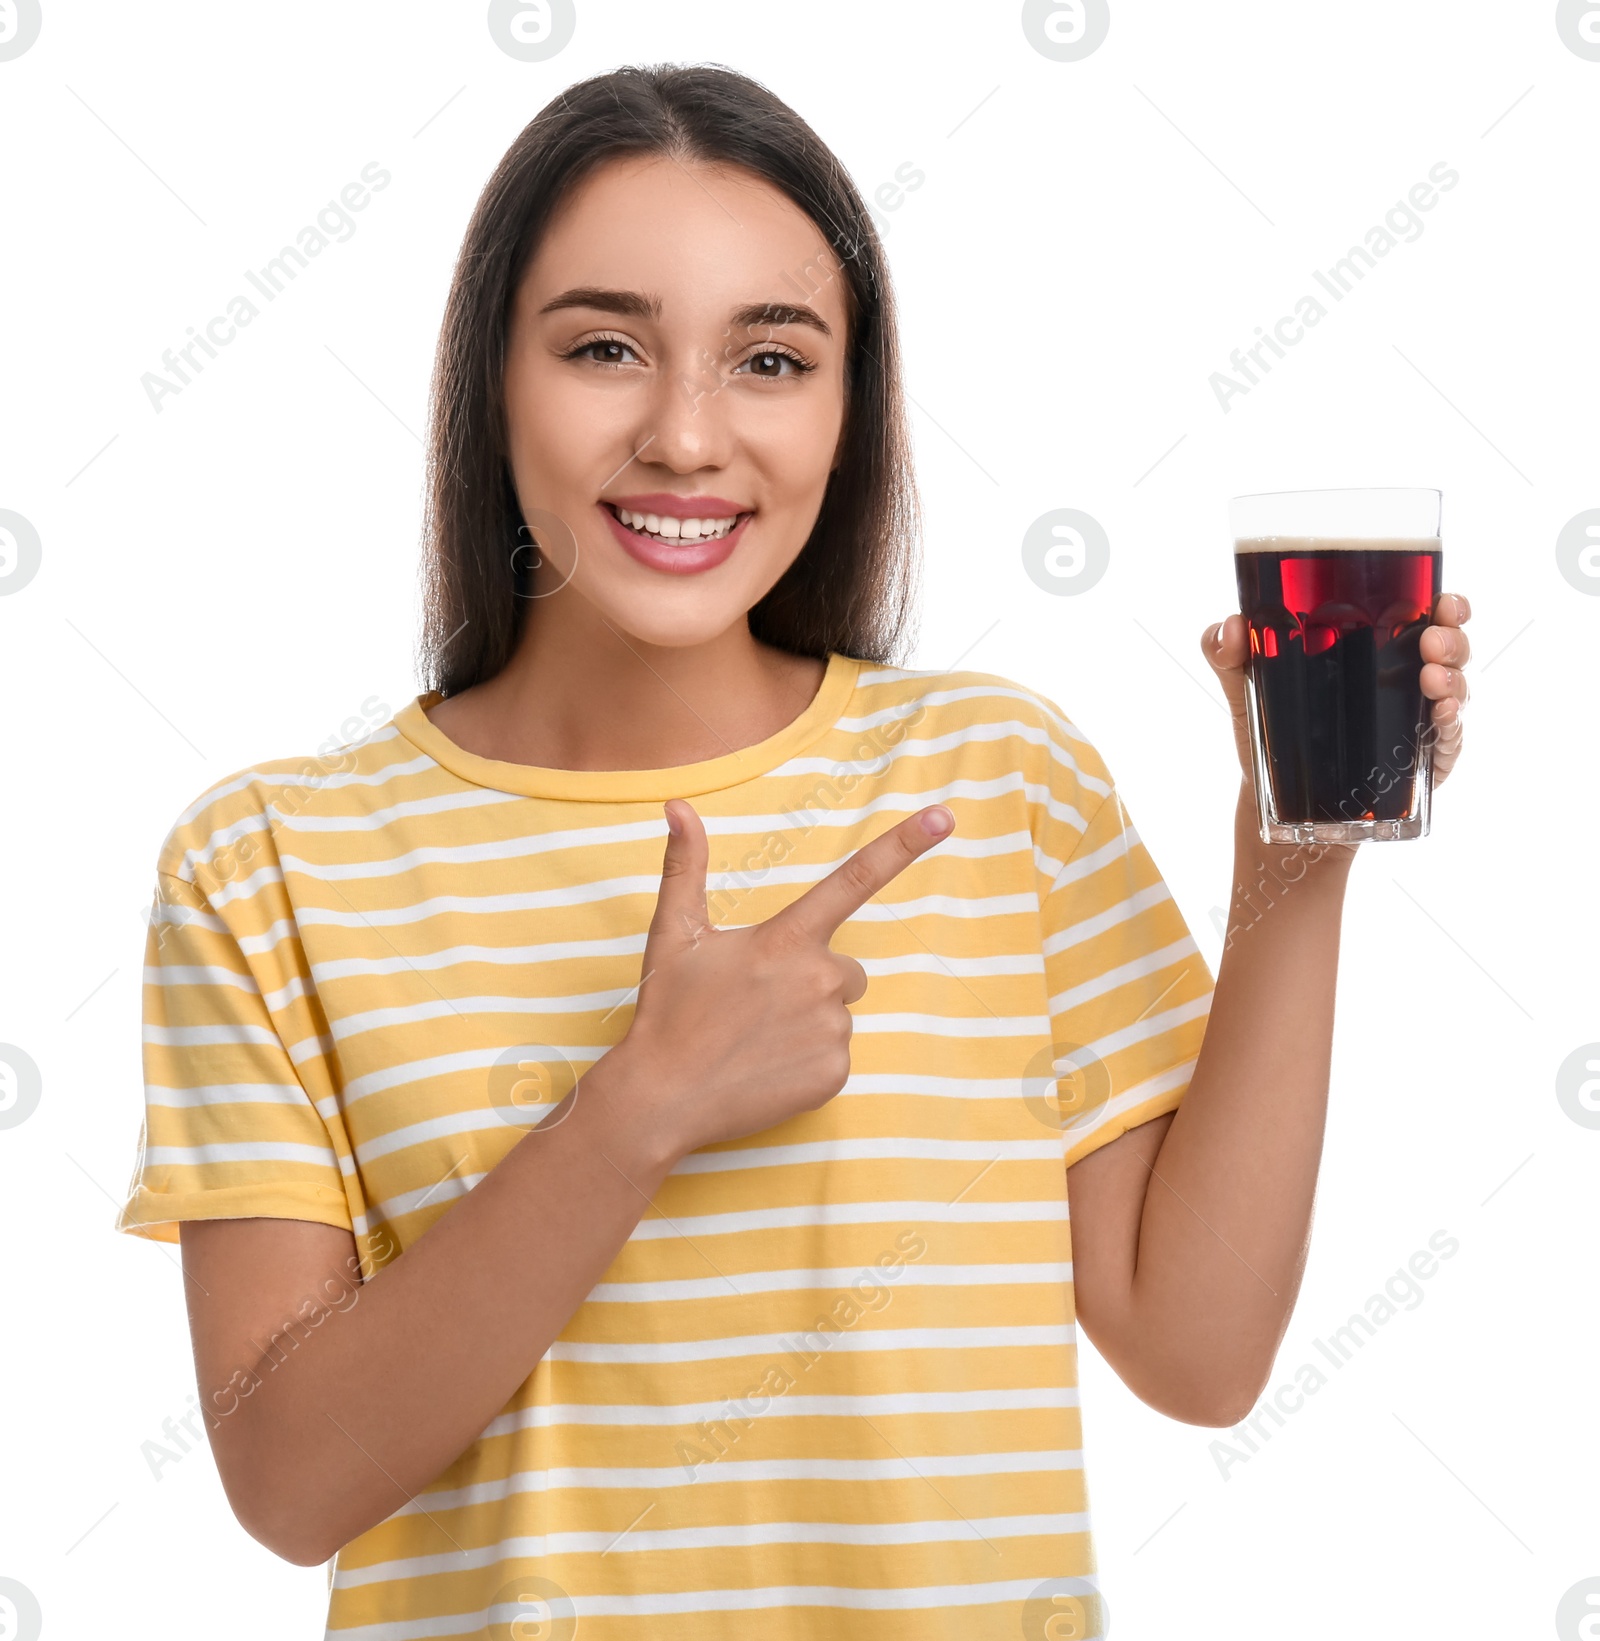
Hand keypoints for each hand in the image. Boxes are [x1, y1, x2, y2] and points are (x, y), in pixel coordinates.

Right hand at [608, 798, 956, 1164]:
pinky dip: (808, 1059)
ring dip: (808, 1020)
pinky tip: (767, 1065)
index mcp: (787, 940)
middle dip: (813, 980)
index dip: (903, 845)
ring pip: (838, 1013)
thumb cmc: (668, 1011)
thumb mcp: (674, 933)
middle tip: (759, 1002)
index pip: (855, 880)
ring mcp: (831, 1030)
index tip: (943, 817)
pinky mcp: (834, 1074)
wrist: (663, 1097)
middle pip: (845, 970)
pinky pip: (835, 1054)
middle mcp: (819, 979)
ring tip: (757, 1037)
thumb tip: (678, 806)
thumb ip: (686, 865)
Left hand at [1201, 590, 1472, 791]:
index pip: (1423, 615)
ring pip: (1455, 690)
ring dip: (1454, 679)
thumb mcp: (1248, 689)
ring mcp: (1417, 720)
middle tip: (1432, 640)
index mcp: (1375, 649)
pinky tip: (1440, 717)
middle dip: (1452, 638)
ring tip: (1433, 678)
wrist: (1276, 800)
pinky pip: (1449, 740)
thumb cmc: (1272, 731)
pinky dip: (1450, 726)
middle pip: (1449, 648)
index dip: (1444, 604)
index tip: (1444, 600)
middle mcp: (1405, 678)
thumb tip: (1228, 626)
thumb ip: (1230, 656)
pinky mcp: (1421, 761)